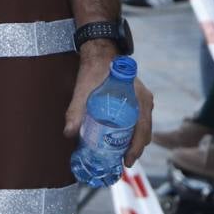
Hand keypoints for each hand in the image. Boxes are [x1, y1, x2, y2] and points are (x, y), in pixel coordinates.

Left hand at [64, 44, 153, 167]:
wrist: (100, 51)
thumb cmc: (95, 68)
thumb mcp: (84, 90)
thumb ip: (76, 110)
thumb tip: (69, 133)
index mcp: (140, 99)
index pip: (143, 130)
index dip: (136, 149)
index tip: (127, 162)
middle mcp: (145, 101)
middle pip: (145, 132)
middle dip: (135, 149)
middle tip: (121, 162)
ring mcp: (142, 100)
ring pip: (143, 127)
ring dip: (134, 142)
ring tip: (120, 154)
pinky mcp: (137, 99)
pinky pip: (139, 120)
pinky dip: (133, 132)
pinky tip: (120, 139)